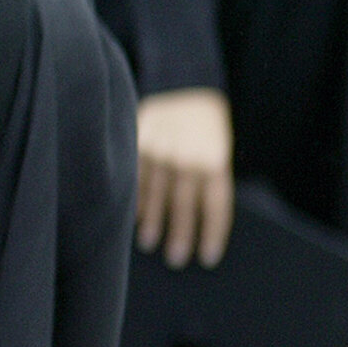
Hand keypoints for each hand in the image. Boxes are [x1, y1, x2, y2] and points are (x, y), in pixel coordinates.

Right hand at [136, 88, 234, 264]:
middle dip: (180, 235)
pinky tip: (131, 214)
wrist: (188, 86)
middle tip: (176, 260)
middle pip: (184, 206)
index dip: (211, 234)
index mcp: (215, 161)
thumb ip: (207, 181)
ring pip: (155, 193)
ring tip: (149, 242)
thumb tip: (194, 224)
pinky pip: (135, 175)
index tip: (208, 258)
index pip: (215, 207)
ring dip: (152, 221)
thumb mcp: (216, 150)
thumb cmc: (206, 129)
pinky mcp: (140, 140)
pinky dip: (133, 197)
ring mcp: (162, 148)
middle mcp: (188, 157)